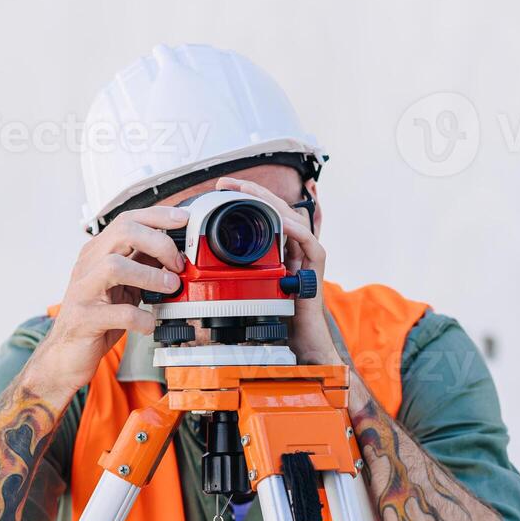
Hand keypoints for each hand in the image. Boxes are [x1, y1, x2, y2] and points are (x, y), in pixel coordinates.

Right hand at [27, 206, 188, 401]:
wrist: (67, 354)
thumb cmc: (98, 318)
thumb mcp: (124, 286)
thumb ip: (143, 267)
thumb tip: (175, 252)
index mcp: (98, 253)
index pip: (127, 220)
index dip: (157, 216)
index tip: (183, 220)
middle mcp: (88, 266)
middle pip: (122, 233)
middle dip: (158, 242)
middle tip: (178, 263)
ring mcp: (84, 291)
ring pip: (115, 266)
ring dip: (150, 275)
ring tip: (170, 288)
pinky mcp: (84, 318)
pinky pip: (117, 312)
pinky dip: (141, 317)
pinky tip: (149, 323)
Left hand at [214, 176, 338, 364]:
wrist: (298, 337)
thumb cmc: (276, 314)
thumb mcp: (248, 288)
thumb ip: (235, 271)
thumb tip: (202, 263)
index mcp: (278, 248)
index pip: (263, 213)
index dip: (245, 198)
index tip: (222, 188)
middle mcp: (292, 246)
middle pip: (277, 209)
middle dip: (254, 192)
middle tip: (231, 184)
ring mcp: (305, 253)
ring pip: (292, 217)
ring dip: (271, 202)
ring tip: (251, 193)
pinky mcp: (317, 265)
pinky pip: (309, 242)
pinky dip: (296, 230)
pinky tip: (283, 222)